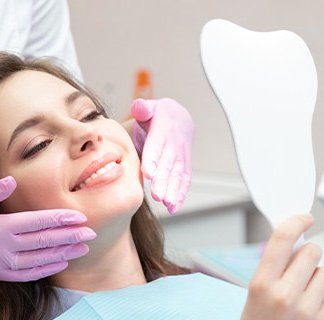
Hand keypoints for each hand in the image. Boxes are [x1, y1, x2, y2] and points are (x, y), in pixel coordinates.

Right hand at [0, 177, 95, 280]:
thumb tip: (12, 181)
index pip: (38, 222)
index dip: (61, 220)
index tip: (81, 218)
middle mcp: (3, 247)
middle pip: (44, 241)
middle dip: (71, 237)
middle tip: (92, 234)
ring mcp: (0, 264)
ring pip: (40, 260)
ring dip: (64, 254)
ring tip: (83, 249)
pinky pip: (27, 275)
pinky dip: (46, 270)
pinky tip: (61, 264)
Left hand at [131, 98, 193, 213]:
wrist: (180, 119)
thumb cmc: (159, 116)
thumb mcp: (150, 107)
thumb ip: (143, 108)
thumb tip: (138, 107)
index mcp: (163, 130)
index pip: (157, 146)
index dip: (154, 159)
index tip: (148, 173)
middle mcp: (175, 145)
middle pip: (169, 164)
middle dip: (163, 180)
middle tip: (156, 195)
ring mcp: (182, 157)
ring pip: (178, 175)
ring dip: (173, 190)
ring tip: (167, 204)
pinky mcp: (185, 166)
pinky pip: (184, 181)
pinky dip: (180, 195)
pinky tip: (173, 208)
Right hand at [232, 214, 323, 319]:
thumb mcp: (252, 297)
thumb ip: (271, 271)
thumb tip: (291, 248)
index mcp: (260, 284)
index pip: (281, 241)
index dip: (295, 223)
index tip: (304, 217)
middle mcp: (284, 293)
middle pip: (310, 252)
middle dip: (308, 254)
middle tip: (300, 265)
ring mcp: (306, 309)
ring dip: (317, 276)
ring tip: (304, 293)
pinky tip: (310, 309)